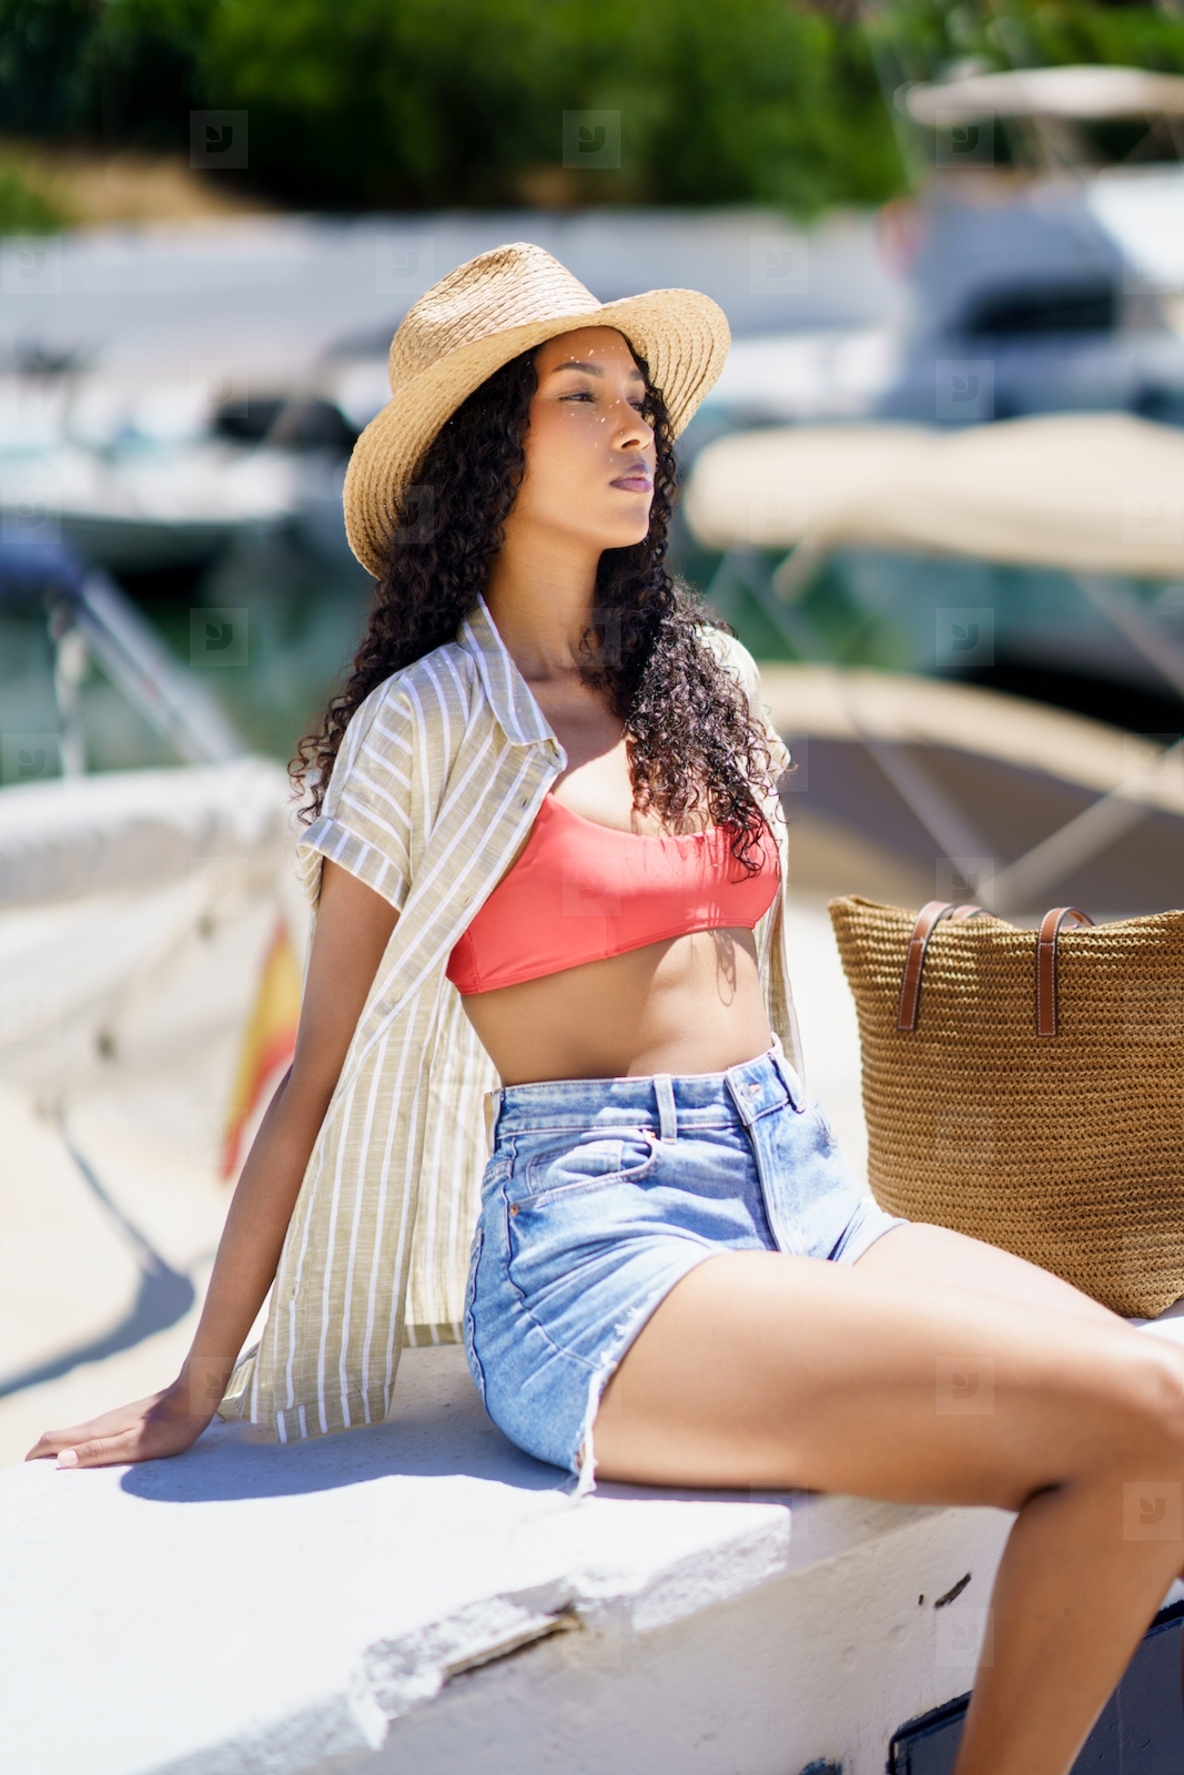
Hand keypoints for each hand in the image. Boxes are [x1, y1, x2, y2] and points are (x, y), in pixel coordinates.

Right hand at [25, 1379, 215, 1468]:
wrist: (193, 1398)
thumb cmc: (167, 1427)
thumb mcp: (134, 1446)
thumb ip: (98, 1452)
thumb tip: (61, 1461)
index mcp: (95, 1430)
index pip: (52, 1440)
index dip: (34, 1457)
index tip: (24, 1478)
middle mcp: (99, 1423)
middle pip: (60, 1438)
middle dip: (42, 1458)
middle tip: (36, 1484)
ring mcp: (112, 1421)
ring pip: (76, 1438)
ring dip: (62, 1455)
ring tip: (58, 1479)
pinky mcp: (125, 1422)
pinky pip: (93, 1437)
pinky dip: (81, 1450)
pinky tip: (91, 1463)